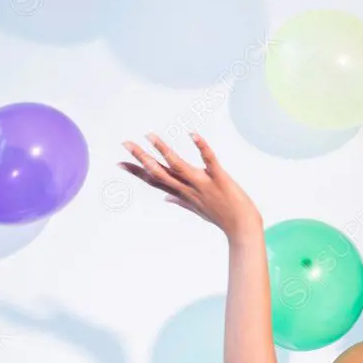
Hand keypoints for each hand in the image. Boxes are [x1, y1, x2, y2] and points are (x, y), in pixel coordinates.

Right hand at [119, 133, 261, 240]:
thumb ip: (181, 201)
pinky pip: (209, 161)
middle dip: (141, 158)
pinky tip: (192, 134)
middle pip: (160, 172)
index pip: (155, 181)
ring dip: (163, 150)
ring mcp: (203, 184)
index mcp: (183, 194)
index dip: (137, 172)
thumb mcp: (198, 209)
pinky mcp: (220, 179)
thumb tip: (166, 198)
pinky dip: (202, 147)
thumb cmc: (222, 217)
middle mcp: (189, 189)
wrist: (242, 228)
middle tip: (125, 143)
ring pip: (178, 166)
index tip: (119, 163)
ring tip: (150, 135)